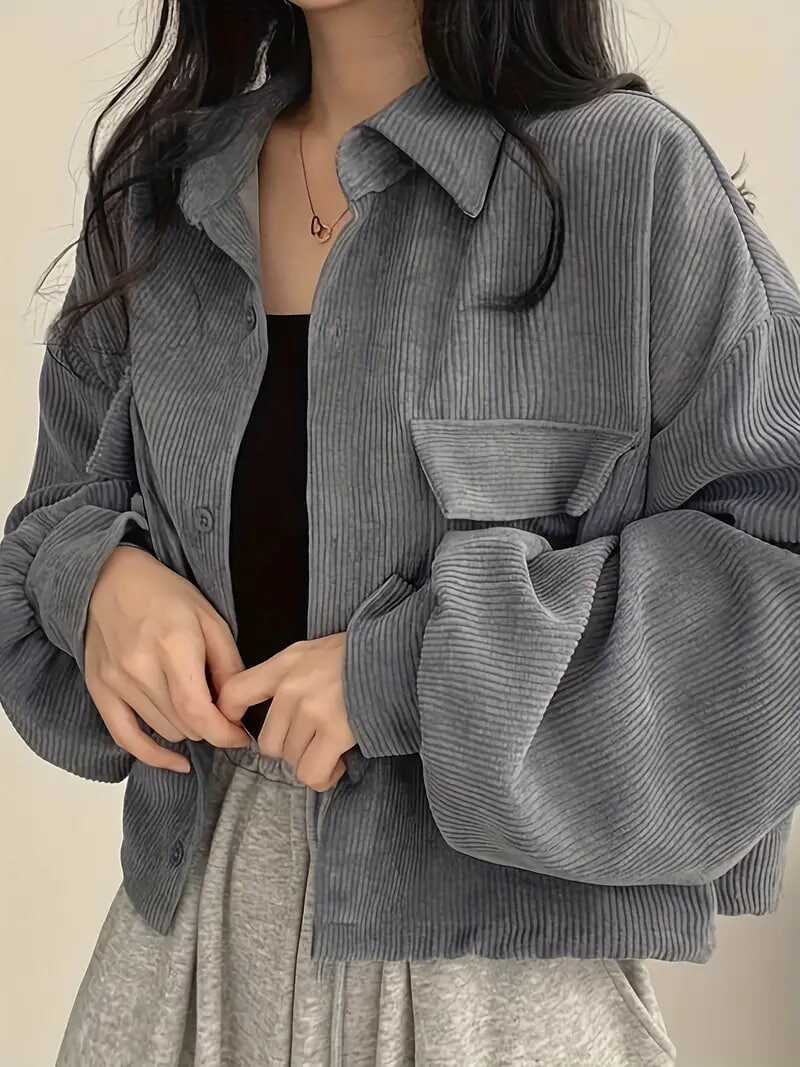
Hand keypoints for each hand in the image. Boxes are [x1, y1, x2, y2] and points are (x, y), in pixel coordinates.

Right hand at [84, 546, 250, 773]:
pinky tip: (176, 761)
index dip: (225, 733)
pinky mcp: (99, 690)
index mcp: (174, 646)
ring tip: (196, 707)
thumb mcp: (211, 620)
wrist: (110, 579)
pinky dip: (153, 755)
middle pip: (185, 725)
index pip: (199, 712)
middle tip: (222, 712)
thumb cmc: (167, 595)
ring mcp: (116, 682)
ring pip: (164, 731)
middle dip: (211, 725)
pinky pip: (126, 738)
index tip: (241, 736)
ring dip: (188, 728)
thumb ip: (228, 666)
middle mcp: (141, 668)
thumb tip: (237, 708)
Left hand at [216, 633, 354, 791]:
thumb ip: (289, 674)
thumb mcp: (315, 650)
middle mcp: (292, 687)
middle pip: (268, 742)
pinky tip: (340, 762)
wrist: (400, 654)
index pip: (234, 693)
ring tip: (334, 745)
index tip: (242, 731)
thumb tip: (272, 709)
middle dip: (291, 748)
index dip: (230, 719)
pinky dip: (325, 776)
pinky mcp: (335, 731)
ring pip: (292, 760)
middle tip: (316, 739)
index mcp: (285, 663)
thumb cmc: (361, 655)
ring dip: (312, 760)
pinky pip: (312, 774)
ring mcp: (312, 710)